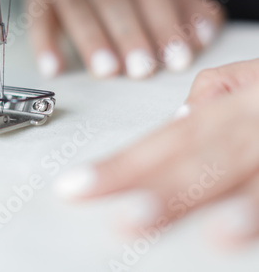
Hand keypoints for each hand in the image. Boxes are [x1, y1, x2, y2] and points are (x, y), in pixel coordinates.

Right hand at [26, 0, 224, 79]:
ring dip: (91, 39)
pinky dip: (44, 43)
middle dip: (128, 32)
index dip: (164, 21)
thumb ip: (188, 13)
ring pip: (74, 3)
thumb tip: (199, 38)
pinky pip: (38, 18)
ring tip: (107, 70)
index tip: (176, 57)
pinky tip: (54, 68)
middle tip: (142, 68)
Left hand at [55, 59, 258, 247]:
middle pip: (190, 157)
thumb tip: (178, 121)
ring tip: (141, 222)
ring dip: (190, 199)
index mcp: (234, 107)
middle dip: (144, 185)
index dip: (120, 164)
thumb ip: (215, 93)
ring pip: (233, 172)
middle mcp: (253, 124)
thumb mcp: (256, 78)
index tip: (75, 187)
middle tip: (101, 210)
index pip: (164, 140)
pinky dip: (255, 214)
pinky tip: (227, 237)